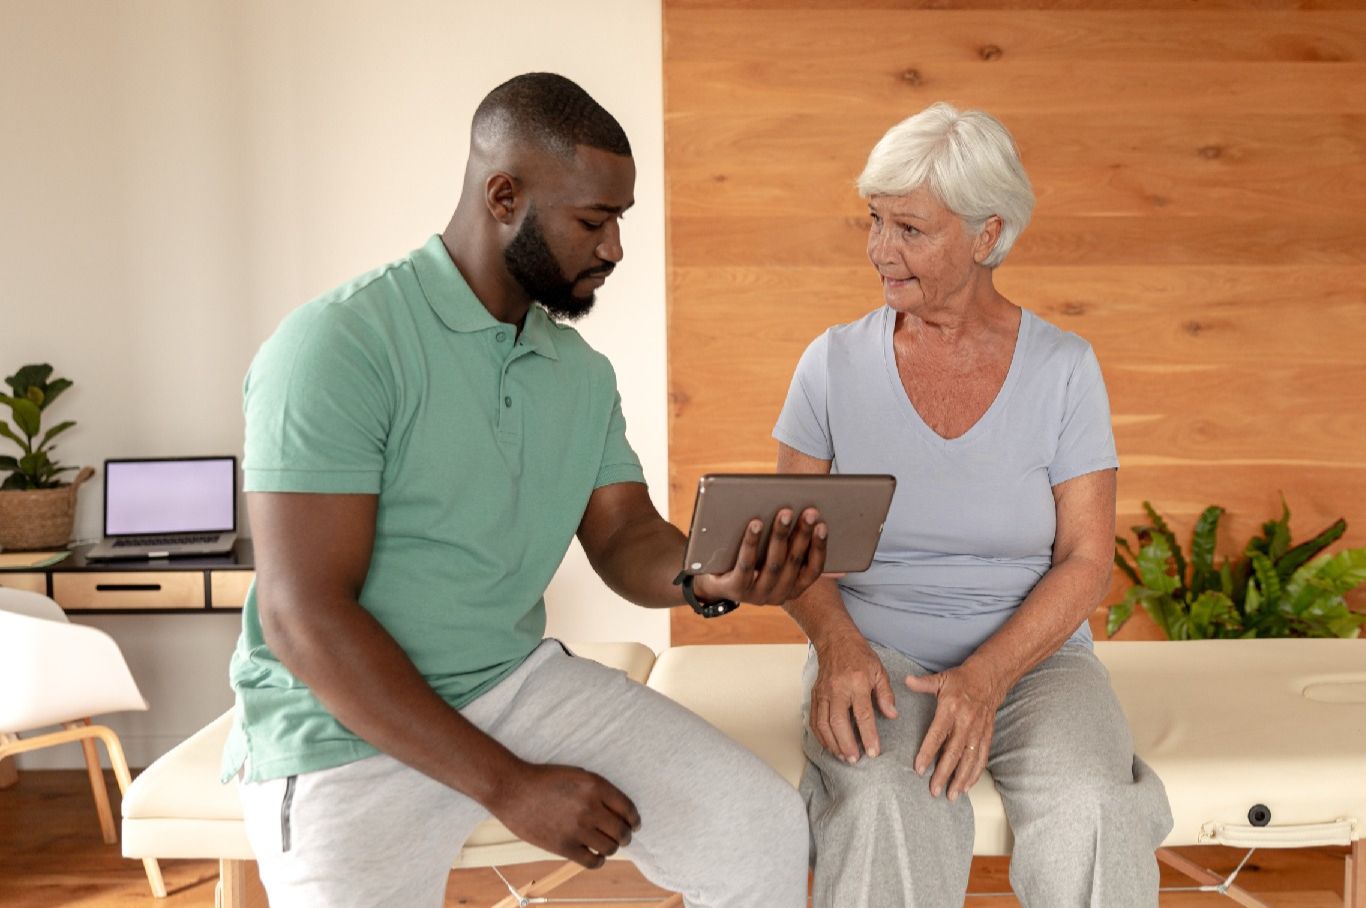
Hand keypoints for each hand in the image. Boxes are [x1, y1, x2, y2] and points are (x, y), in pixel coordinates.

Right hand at [488, 761, 640, 868]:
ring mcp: (577, 828)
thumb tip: (617, 812)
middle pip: (621, 831)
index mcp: (595, 786)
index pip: (627, 808)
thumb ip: (598, 791)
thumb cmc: (544, 780)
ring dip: (611, 848)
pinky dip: (598, 860)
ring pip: (609, 848)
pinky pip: (592, 861)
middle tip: (622, 838)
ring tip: (606, 846)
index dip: (634, 819)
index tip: (634, 825)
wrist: (513, 790)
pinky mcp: (564, 846)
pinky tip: (595, 856)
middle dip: (625, 836)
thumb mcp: (577, 775)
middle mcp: (590, 807)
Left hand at [693, 507, 829, 605]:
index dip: (820, 547)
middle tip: (809, 512)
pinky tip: (755, 524)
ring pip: (773, 564)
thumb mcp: (773, 558)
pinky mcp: (736, 590)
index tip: (823, 525)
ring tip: (784, 513)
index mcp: (793, 587)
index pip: (813, 570)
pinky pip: (746, 565)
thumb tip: (817, 523)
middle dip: (803, 534)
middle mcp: (779, 595)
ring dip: (781, 536)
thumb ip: (793, 547)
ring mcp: (757, 595)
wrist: (714, 582)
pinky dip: (751, 543)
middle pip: (794, 562)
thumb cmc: (750, 562)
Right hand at [809, 633, 897, 762]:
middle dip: (846, 744)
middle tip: (855, 759)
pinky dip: (820, 736)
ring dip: (832, 743)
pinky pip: (815, 719)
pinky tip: (829, 745)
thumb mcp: (880, 671)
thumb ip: (885, 694)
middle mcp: (838, 689)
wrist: (835, 641)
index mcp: (857, 683)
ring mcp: (823, 693)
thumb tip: (892, 715)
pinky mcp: (815, 695)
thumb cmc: (859, 656)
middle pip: (839, 722)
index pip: (863, 714)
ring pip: (823, 724)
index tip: (874, 752)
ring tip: (843, 756)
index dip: (869, 735)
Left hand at [904, 658, 1004, 800]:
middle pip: (954, 752)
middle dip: (944, 773)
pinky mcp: (986, 735)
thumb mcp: (941, 678)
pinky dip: (975, 773)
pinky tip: (967, 786)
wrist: (990, 678)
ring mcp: (978, 731)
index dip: (928, 752)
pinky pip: (982, 758)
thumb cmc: (962, 680)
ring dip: (961, 779)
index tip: (919, 768)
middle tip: (934, 790)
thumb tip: (905, 679)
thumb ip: (923, 683)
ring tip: (951, 795)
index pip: (937, 735)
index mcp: (951, 709)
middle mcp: (966, 722)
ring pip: (970, 759)